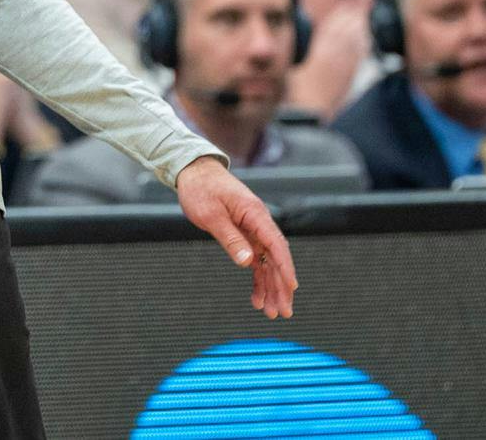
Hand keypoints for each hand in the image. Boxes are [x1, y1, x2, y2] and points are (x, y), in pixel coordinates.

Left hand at [174, 157, 297, 318]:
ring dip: (270, 287)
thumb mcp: (211, 215)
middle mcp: (259, 223)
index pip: (276, 245)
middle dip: (281, 286)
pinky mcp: (245, 235)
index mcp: (255, 214)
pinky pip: (255, 260)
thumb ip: (230, 238)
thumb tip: (247, 262)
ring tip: (272, 312)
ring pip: (267, 263)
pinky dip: (257, 279)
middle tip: (284, 312)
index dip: (285, 268)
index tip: (291, 288)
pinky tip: (257, 298)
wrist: (194, 172)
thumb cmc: (201, 189)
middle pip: (276, 258)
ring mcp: (253, 230)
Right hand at [283, 5, 371, 118]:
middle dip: (351, 20)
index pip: (332, 32)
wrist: (308, 119)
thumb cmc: (293, 95)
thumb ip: (297, 52)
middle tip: (356, 6)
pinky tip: (366, 42)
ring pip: (355, 47)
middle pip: (346, 36)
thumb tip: (294, 38)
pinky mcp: (348, 82)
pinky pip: (358, 60)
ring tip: (362, 19)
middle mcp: (335, 62)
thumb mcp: (288, 69)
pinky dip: (363, 48)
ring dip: (359, 32)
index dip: (338, 18)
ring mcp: (343, 72)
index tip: (344, 6)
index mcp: (320, 57)